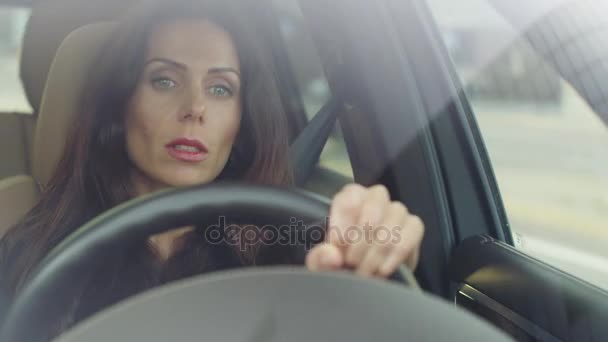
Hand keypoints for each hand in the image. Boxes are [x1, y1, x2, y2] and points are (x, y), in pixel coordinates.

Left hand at [305, 184, 423, 277]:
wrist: (367, 279)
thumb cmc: (342, 264)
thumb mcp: (323, 264)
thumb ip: (320, 258)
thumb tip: (332, 254)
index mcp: (349, 200)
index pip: (350, 196)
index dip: (344, 220)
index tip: (338, 245)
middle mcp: (374, 199)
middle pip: (375, 200)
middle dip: (363, 235)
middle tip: (352, 262)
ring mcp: (396, 211)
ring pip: (395, 214)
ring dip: (379, 248)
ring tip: (366, 271)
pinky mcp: (413, 227)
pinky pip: (412, 229)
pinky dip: (396, 252)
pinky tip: (383, 269)